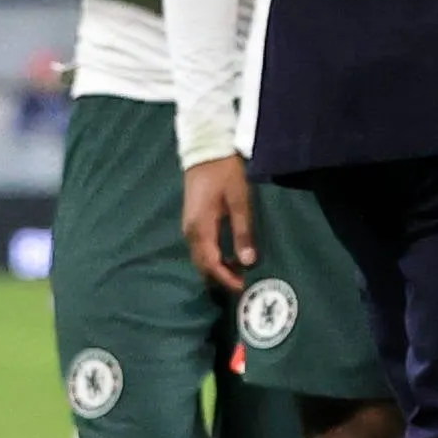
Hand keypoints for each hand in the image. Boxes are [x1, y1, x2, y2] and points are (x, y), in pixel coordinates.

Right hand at [181, 152, 255, 294]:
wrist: (205, 149)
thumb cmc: (225, 172)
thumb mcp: (239, 200)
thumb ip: (242, 231)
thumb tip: (248, 261)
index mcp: (201, 228)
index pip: (211, 263)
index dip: (226, 278)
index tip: (242, 287)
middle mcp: (190, 231)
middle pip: (202, 264)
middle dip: (220, 278)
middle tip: (242, 284)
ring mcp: (189, 226)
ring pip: (199, 257)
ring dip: (216, 268)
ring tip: (238, 273)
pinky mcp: (192, 221)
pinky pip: (200, 247)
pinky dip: (212, 257)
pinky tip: (228, 256)